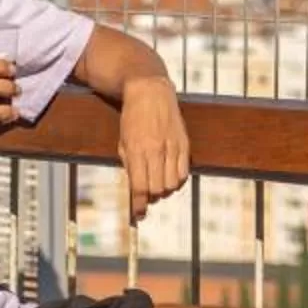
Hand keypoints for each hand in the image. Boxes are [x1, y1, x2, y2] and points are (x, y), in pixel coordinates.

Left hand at [115, 77, 190, 222]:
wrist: (150, 91)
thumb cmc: (132, 118)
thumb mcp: (123, 142)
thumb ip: (130, 166)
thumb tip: (135, 191)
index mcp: (137, 150)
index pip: (139, 188)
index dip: (138, 206)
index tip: (138, 215)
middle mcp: (156, 150)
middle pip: (157, 189)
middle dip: (151, 198)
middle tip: (147, 196)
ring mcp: (172, 147)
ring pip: (172, 184)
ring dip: (164, 190)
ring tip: (158, 185)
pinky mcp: (184, 143)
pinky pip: (184, 173)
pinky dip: (177, 181)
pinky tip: (170, 177)